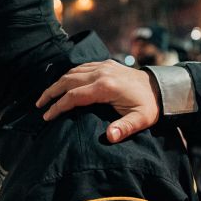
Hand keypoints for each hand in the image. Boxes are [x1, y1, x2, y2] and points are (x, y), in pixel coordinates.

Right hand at [36, 60, 160, 142]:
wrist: (162, 87)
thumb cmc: (150, 106)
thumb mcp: (140, 120)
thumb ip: (124, 128)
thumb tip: (109, 137)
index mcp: (106, 86)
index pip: (74, 96)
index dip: (58, 106)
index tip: (47, 116)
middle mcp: (101, 72)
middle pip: (67, 80)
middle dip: (51, 92)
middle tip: (39, 105)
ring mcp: (103, 66)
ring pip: (72, 72)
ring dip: (57, 83)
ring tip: (46, 96)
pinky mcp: (105, 64)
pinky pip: (81, 67)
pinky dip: (69, 75)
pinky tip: (63, 84)